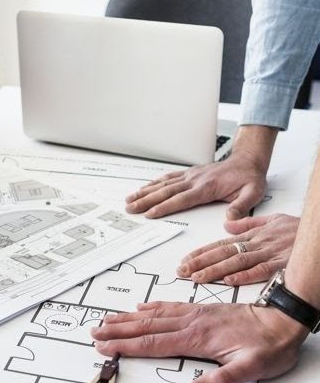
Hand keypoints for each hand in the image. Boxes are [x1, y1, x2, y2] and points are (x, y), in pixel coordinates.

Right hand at [91, 302, 307, 382]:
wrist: (286, 321)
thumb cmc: (271, 346)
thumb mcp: (251, 369)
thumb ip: (221, 381)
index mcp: (197, 338)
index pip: (153, 343)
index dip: (126, 346)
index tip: (105, 347)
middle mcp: (192, 323)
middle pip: (146, 327)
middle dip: (118, 330)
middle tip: (94, 332)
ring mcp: (196, 315)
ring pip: (154, 315)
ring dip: (128, 318)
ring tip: (108, 319)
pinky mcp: (203, 311)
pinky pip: (170, 307)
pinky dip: (151, 307)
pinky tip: (142, 307)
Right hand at [125, 151, 267, 219]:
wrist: (248, 161)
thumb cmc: (249, 178)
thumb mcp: (252, 193)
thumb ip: (241, 207)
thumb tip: (230, 220)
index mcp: (207, 187)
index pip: (181, 199)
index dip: (164, 206)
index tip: (150, 213)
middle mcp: (195, 180)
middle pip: (166, 191)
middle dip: (146, 200)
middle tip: (130, 208)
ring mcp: (190, 176)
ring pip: (163, 184)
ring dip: (145, 192)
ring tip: (130, 199)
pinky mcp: (189, 174)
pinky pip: (168, 178)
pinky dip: (154, 183)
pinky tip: (143, 188)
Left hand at [176, 213, 298, 284]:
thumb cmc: (300, 229)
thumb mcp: (273, 220)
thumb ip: (249, 223)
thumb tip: (226, 225)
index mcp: (253, 236)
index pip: (221, 244)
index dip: (202, 253)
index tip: (185, 261)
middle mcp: (258, 244)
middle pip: (224, 253)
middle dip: (201, 263)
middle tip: (182, 271)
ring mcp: (269, 254)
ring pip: (237, 262)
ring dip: (216, 271)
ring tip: (198, 277)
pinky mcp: (282, 263)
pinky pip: (261, 270)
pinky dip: (245, 275)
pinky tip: (229, 280)